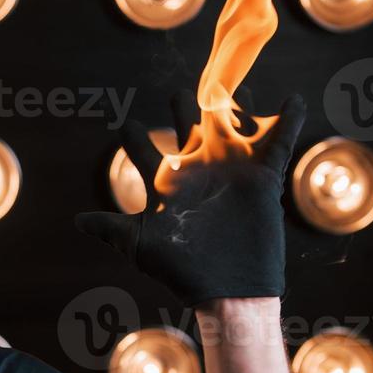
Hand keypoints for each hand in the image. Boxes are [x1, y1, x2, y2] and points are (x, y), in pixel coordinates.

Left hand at [74, 87, 306, 308]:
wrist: (227, 289)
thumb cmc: (181, 270)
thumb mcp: (140, 245)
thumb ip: (111, 228)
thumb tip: (77, 221)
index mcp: (167, 186)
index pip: (146, 155)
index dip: (135, 140)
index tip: (126, 126)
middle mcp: (198, 175)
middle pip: (189, 133)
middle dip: (185, 111)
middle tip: (180, 93)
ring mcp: (231, 173)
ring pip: (231, 129)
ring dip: (232, 106)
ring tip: (229, 83)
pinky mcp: (263, 178)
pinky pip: (279, 143)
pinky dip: (289, 120)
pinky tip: (295, 98)